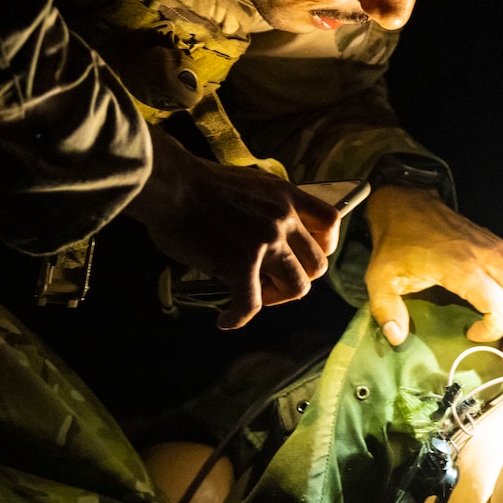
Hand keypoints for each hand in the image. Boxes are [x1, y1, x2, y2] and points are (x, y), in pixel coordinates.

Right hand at [125, 132, 339, 330]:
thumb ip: (268, 205)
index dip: (324, 245)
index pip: (331, 222)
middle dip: (299, 278)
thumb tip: (268, 231)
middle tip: (273, 282)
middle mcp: (284, 219)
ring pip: (297, 287)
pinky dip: (238, 317)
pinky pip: (251, 304)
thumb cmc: (197, 184)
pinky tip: (226, 319)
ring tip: (255, 296)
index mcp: (286, 196)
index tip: (304, 255)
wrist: (171, 185)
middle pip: (318, 264)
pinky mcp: (242, 264)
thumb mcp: (250, 183)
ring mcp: (266, 242)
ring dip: (278, 298)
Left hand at [363, 186, 502, 359]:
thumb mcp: (380, 278)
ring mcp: (500, 250)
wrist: (406, 204)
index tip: (470, 337)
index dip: (492, 331)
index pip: (500, 307)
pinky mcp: (502, 248)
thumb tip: (397, 338)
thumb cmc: (396, 243)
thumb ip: (387, 311)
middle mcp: (490, 257)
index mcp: (463, 267)